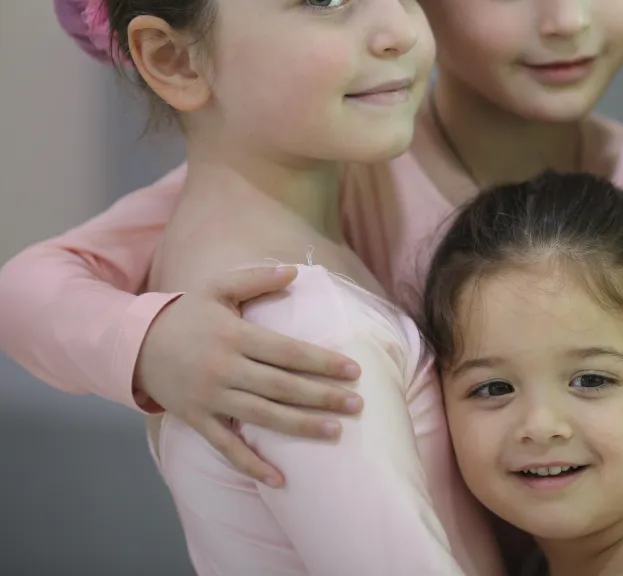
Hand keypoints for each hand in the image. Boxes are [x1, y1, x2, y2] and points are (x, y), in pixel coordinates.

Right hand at [134, 265, 363, 485]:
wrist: (134, 344)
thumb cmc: (186, 314)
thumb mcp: (217, 288)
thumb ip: (256, 279)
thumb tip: (295, 272)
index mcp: (234, 336)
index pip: (286, 351)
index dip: (321, 361)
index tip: (353, 370)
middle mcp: (224, 369)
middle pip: (281, 386)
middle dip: (322, 396)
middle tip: (357, 403)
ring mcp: (210, 397)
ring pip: (262, 416)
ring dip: (300, 427)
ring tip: (335, 432)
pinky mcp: (197, 419)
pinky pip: (227, 446)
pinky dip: (252, 465)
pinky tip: (280, 480)